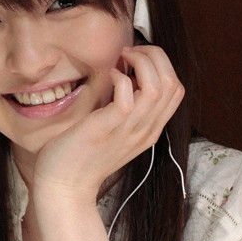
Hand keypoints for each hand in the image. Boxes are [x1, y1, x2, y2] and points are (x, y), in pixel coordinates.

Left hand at [32, 45, 184, 206]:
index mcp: (150, 130)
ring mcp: (129, 131)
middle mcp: (145, 130)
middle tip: (130, 53)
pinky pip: (128, 96)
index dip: (162, 65)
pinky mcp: (107, 129)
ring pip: (157, 87)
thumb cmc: (82, 156)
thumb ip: (126, 110)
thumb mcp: (114, 132)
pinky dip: (121, 78)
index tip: (136, 59)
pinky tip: (108, 76)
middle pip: (173, 83)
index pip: (176, 90)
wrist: (64, 187)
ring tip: (122, 59)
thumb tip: (126, 76)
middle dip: (155, 56)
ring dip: (141, 62)